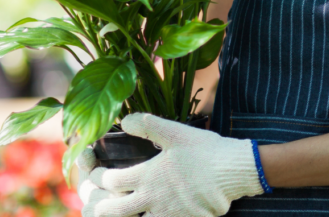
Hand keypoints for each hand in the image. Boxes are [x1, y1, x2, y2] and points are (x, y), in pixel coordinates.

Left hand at [84, 113, 263, 216]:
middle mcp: (151, 198)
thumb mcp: (177, 132)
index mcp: (148, 175)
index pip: (109, 181)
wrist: (234, 171)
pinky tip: (146, 214)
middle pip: (111, 210)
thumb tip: (124, 119)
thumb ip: (148, 126)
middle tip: (94, 200)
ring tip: (115, 211)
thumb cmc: (207, 150)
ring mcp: (165, 213)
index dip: (97, 177)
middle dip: (97, 206)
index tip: (97, 171)